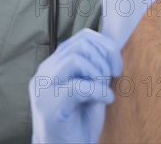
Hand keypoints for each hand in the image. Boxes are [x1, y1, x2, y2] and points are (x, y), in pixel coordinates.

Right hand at [29, 29, 121, 143]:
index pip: (81, 37)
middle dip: (103, 58)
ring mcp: (43, 87)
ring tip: (105, 89)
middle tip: (113, 76)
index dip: (104, 45)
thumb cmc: (78, 122)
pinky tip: (107, 99)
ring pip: (76, 59)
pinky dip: (98, 90)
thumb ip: (94, 69)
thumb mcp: (89, 89)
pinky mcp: (49, 105)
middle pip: (80, 44)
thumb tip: (111, 49)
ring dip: (98, 72)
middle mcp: (45, 71)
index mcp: (54, 64)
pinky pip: (77, 87)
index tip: (116, 64)